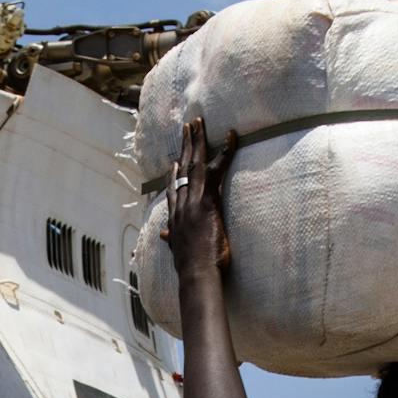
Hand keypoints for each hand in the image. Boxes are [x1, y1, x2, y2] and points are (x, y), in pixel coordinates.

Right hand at [162, 118, 234, 274]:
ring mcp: (193, 200)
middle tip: (189, 127)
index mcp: (176, 216)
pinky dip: (225, 152)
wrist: (196, 274)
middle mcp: (181, 204)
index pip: (174, 187)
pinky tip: (232, 136)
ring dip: (197, 140)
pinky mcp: (207, 200)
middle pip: (183, 168)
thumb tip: (164, 236)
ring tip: (198, 123)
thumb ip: (172, 240)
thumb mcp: (178, 251)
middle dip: (186, 145)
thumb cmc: (191, 268)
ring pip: (195, 163)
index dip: (176, 171)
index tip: (176, 158)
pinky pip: (217, 170)